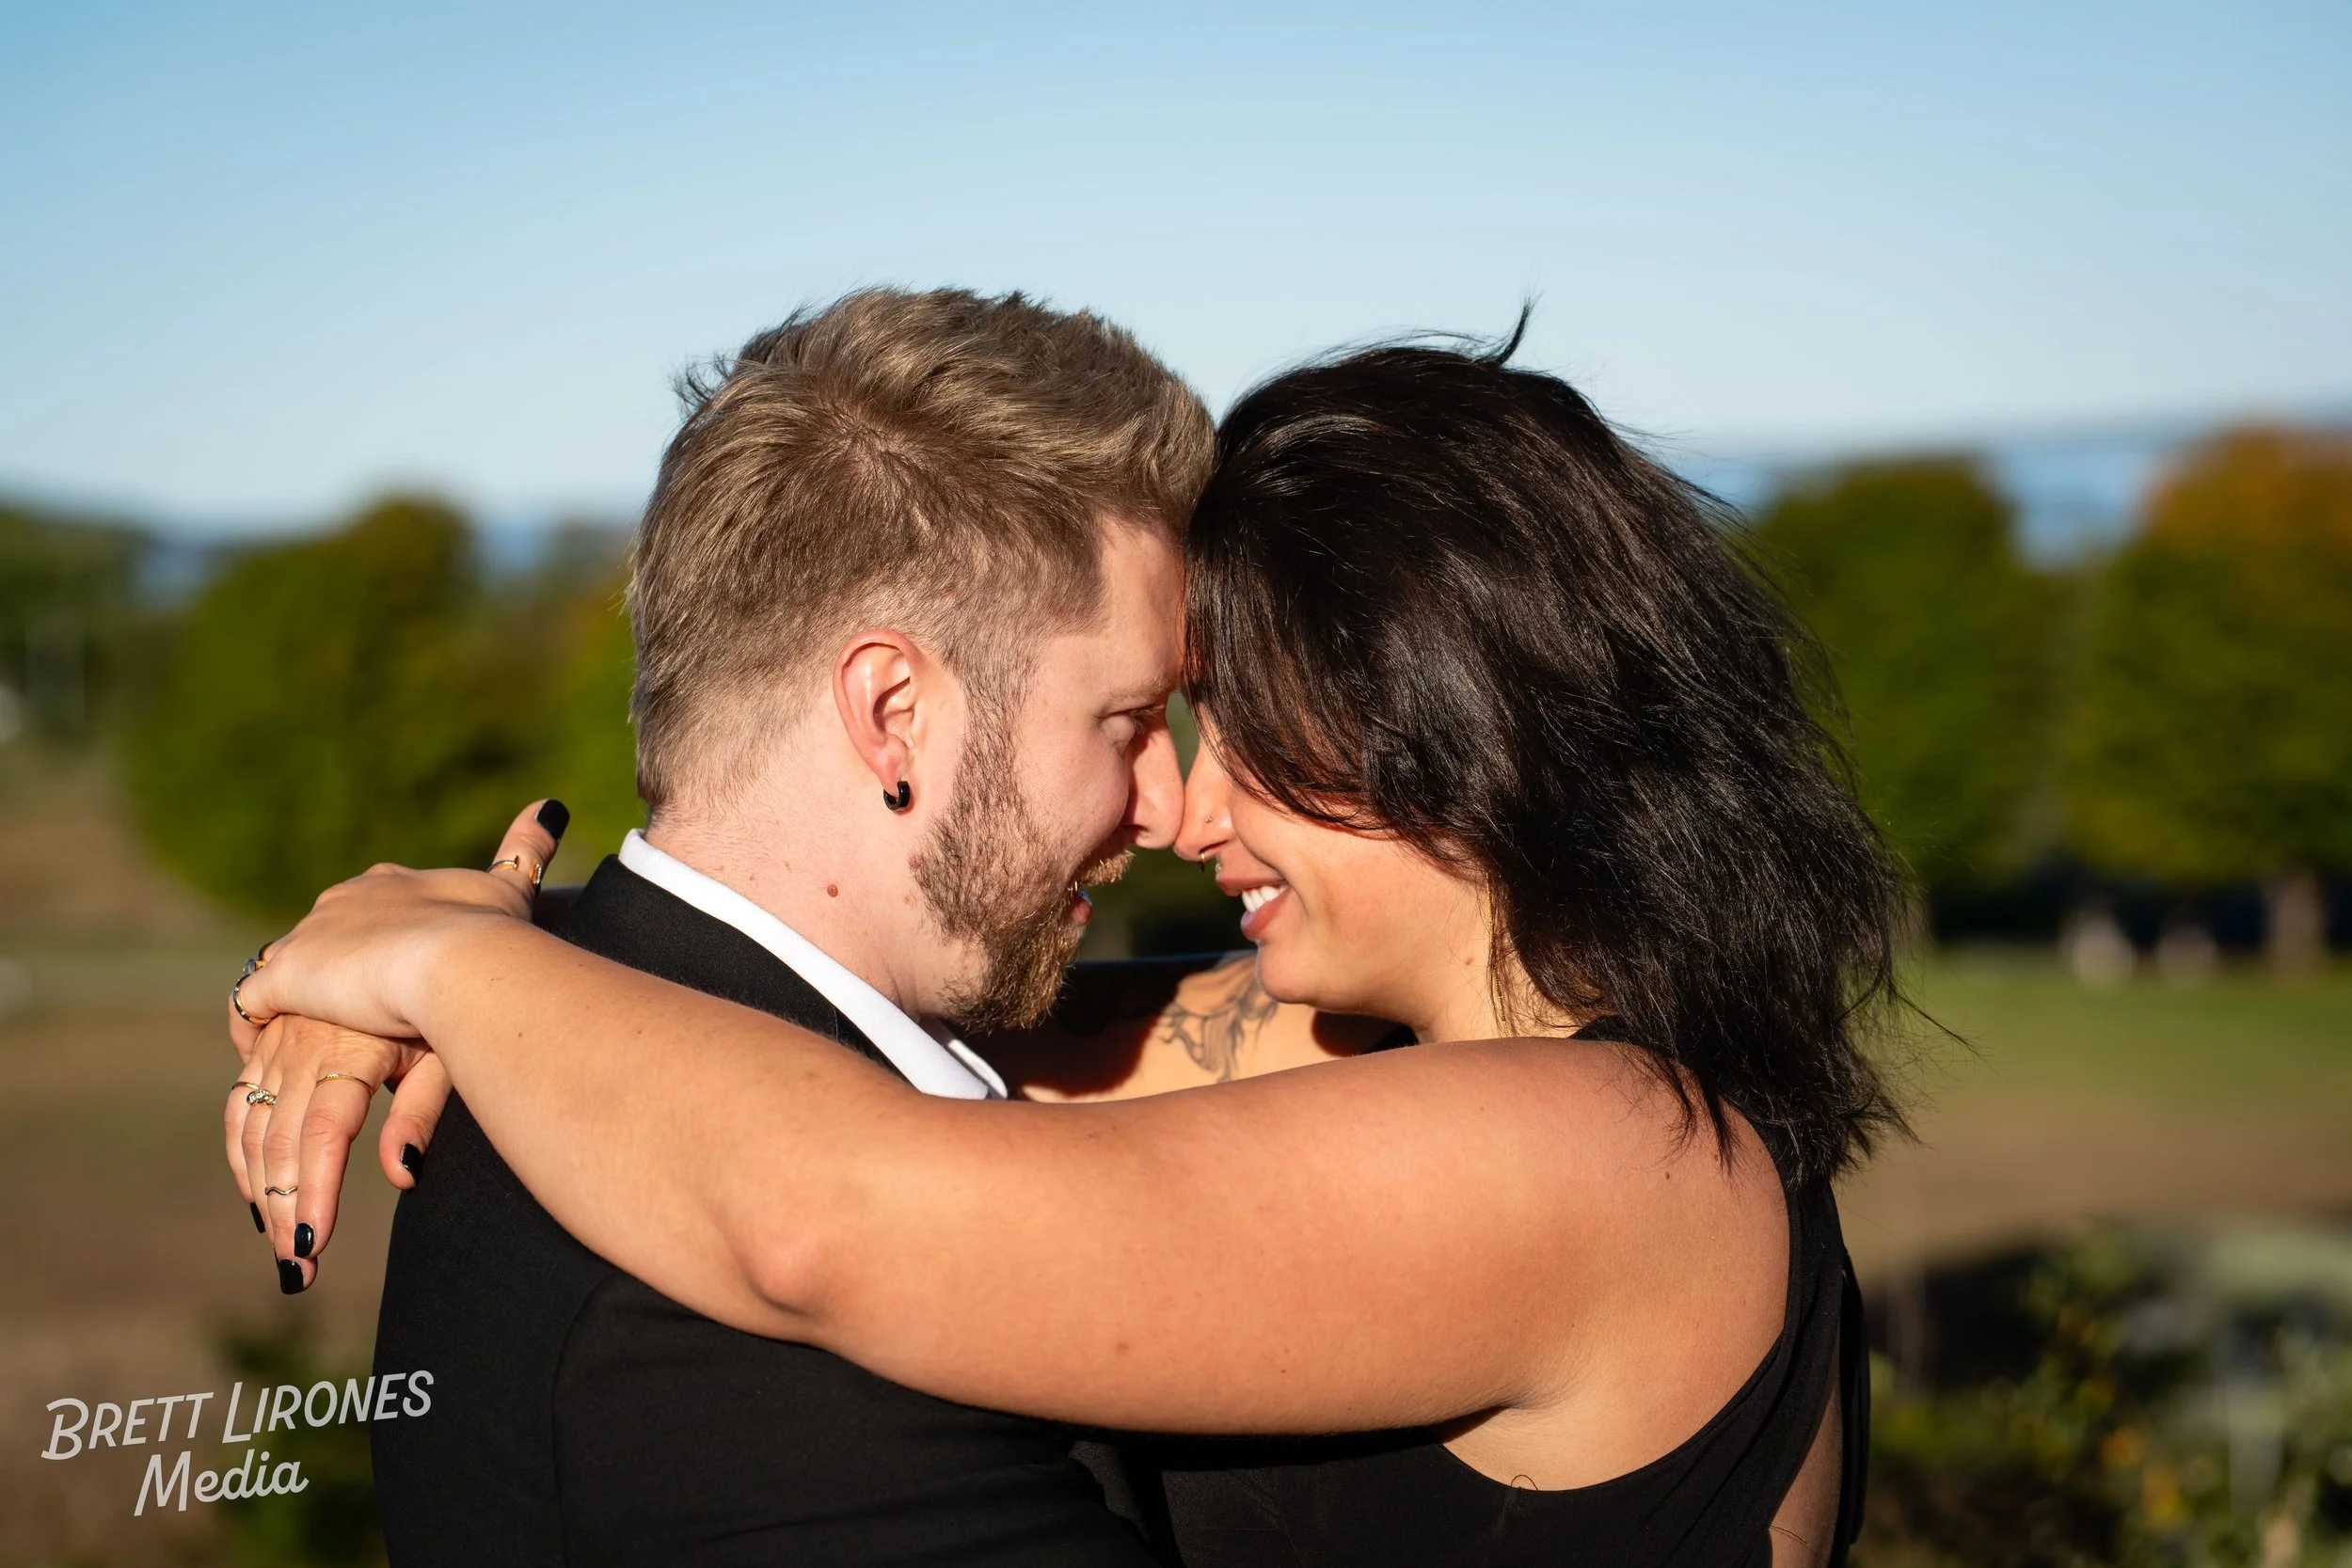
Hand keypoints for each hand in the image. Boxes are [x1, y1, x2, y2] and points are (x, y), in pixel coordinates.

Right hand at [227, 1015, 446, 1290]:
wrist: (414, 935)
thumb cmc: (443, 1003)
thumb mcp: (442, 1053)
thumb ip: (419, 1113)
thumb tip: (402, 1177)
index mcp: (348, 1049)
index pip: (323, 1133)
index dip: (315, 1191)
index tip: (314, 1247)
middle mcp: (303, 1044)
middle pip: (282, 1139)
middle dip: (287, 1209)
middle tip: (298, 1269)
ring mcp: (279, 1040)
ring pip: (253, 1126)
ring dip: (261, 1189)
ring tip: (280, 1244)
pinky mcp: (266, 1039)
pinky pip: (241, 1101)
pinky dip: (244, 1150)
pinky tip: (257, 1194)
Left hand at [229, 801, 566, 1046]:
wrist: (462, 962)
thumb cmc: (491, 931)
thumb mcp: (512, 887)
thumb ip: (527, 848)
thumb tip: (551, 804)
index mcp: (389, 885)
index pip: (363, 906)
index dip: (371, 938)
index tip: (381, 966)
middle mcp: (342, 902)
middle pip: (320, 933)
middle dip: (329, 966)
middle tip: (345, 1010)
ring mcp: (311, 939)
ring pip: (284, 965)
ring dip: (292, 996)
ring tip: (296, 1037)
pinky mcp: (287, 979)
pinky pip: (251, 1005)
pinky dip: (252, 1027)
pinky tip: (264, 1054)